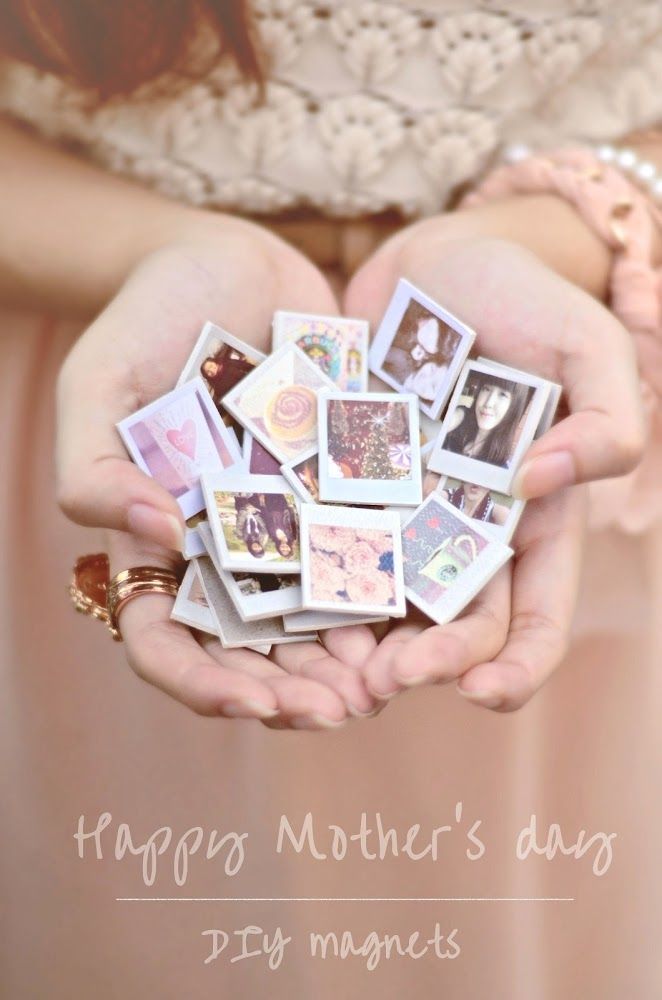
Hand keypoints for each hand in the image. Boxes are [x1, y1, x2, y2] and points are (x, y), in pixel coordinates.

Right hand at [57, 216, 378, 726]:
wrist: (233, 259)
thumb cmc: (150, 317)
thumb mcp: (97, 381)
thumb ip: (93, 465)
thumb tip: (159, 536)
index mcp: (161, 541)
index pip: (168, 640)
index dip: (204, 683)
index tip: (252, 703)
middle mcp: (230, 549)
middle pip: (255, 649)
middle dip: (295, 690)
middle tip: (343, 708)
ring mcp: (293, 524)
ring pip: (322, 616)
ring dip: (355, 660)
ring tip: (393, 678)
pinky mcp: (349, 491)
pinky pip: (376, 551)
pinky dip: (399, 589)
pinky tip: (429, 611)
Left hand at [343, 231, 646, 709]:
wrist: (428, 260)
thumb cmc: (518, 295)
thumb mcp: (587, 345)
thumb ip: (605, 418)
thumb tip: (540, 485)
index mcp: (532, 519)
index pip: (535, 618)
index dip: (516, 666)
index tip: (480, 692)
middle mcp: (462, 533)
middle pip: (451, 628)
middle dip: (426, 665)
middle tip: (384, 679)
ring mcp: (398, 516)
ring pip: (381, 606)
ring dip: (360, 649)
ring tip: (330, 669)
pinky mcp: (340, 490)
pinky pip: (323, 547)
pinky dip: (309, 583)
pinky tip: (284, 608)